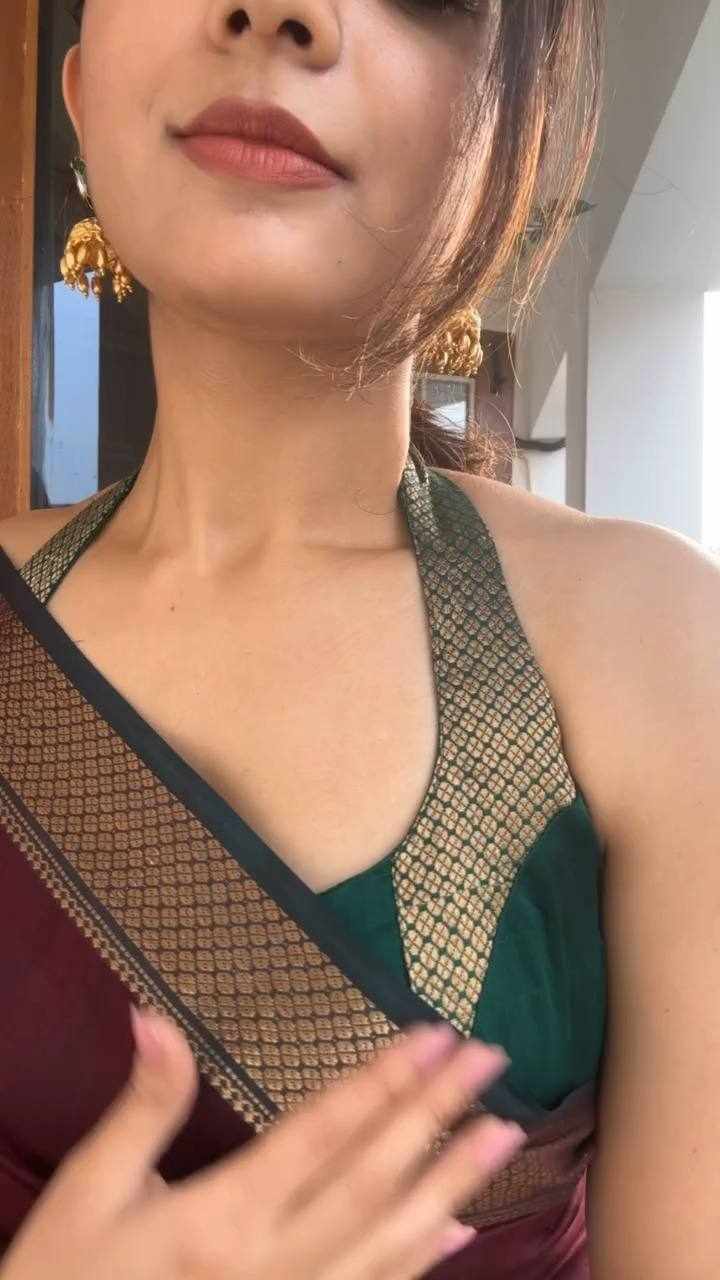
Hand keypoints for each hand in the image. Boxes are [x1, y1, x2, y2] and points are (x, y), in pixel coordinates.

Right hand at [2, 1008, 525, 1279]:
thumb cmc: (65, 1279)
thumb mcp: (90, 1191)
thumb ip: (142, 1108)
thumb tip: (155, 1017)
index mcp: (223, 1218)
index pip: (323, 1135)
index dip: (383, 1082)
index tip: (434, 1036)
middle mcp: (274, 1265)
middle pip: (372, 1178)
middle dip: (436, 1115)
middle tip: (491, 1061)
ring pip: (390, 1240)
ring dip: (452, 1183)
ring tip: (504, 1133)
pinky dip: (423, 1261)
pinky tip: (463, 1231)